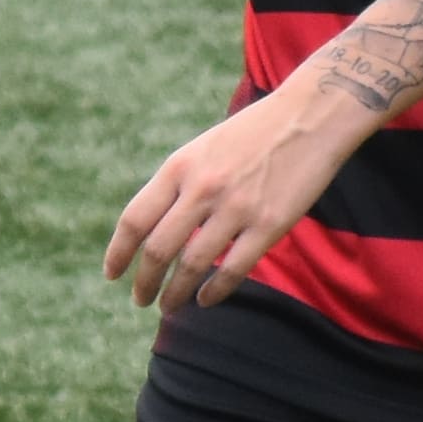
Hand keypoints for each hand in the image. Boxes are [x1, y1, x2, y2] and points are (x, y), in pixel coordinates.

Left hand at [105, 74, 368, 313]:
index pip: (135, 219)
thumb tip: (153, 230)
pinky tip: (205, 300)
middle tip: (140, 300)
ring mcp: (236, 207)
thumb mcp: (203, 149)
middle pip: (158, 250)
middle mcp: (202, 188)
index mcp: (180, 166)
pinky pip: (233, 270)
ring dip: (175, 294)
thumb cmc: (253, 134)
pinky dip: (213, 291)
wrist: (311, 115)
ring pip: (192, 266)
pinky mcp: (269, 225)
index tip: (111, 274)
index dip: (118, 253)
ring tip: (169, 306)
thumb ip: (178, 185)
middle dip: (144, 283)